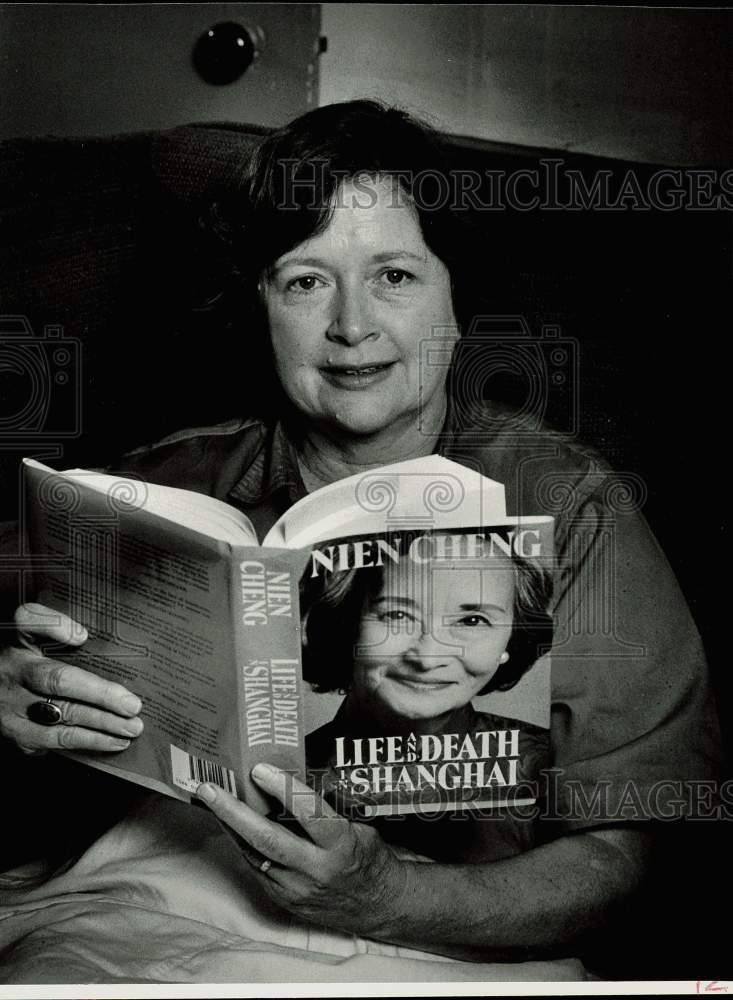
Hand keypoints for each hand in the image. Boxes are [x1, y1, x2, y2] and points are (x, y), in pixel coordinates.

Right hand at [0, 602, 143, 754]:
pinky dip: (85, 744)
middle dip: (101, 698)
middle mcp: (13, 680)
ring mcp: (11, 712)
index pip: (34, 632)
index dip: (59, 634)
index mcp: (18, 649)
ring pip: (58, 723)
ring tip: (130, 730)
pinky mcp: (15, 736)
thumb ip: (51, 625)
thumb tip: (81, 636)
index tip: (86, 640)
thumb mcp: (27, 635)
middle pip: (59, 686)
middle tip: (133, 707)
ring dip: (99, 729)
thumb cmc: (19, 660)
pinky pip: (53, 744)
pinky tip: (110, 742)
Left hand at [196, 762, 407, 935]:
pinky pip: (257, 869)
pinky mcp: (285, 901)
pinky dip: (242, 845)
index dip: (283, 789)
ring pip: (254, 856)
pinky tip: (229, 826)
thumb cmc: (369, 857)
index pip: (309, 813)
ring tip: (210, 801)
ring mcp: (297, 890)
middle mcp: (316, 870)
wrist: (377, 906)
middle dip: (234, 812)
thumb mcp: (360, 828)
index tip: (259, 769)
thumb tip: (294, 779)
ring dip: (229, 827)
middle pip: (268, 840)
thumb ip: (328, 810)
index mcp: (341, 846)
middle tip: (209, 788)